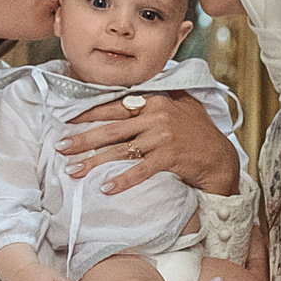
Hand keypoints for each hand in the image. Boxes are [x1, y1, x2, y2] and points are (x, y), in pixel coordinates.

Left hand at [62, 93, 239, 194]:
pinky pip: (140, 170)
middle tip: (60, 148)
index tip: (67, 120)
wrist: (220, 157)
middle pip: (112, 129)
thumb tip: (133, 92)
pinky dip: (123, 180)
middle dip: (83, 139)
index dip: (90, 113)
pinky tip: (106, 188)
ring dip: (94, 162)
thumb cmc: (198, 132)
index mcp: (154, 102)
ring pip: (120, 151)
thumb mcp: (181, 105)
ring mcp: (162, 138)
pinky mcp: (169, 157)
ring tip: (74, 171)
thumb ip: (159, 96)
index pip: (115, 106)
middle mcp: (156, 117)